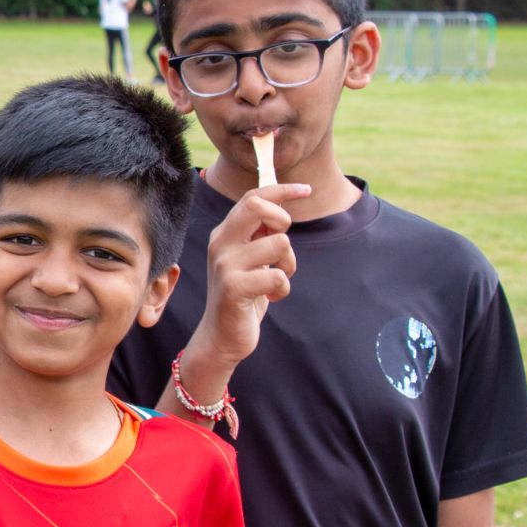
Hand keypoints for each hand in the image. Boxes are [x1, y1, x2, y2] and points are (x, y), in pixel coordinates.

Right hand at [186, 183, 310, 380]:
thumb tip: (280, 206)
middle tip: (280, 246)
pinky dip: (283, 288)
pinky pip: (278, 275)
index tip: (305, 190)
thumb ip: (259, 235)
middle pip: (257, 205)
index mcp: (225, 234)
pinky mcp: (234, 288)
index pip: (252, 197)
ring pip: (279, 243)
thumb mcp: (249, 259)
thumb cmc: (242, 295)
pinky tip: (271, 298)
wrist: (220, 336)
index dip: (281, 189)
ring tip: (276, 280)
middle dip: (282, 220)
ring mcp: (226, 265)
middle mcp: (221, 244)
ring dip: (288, 264)